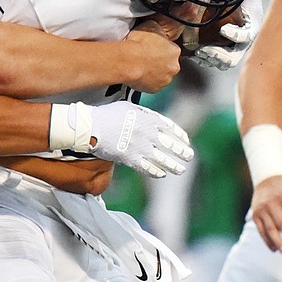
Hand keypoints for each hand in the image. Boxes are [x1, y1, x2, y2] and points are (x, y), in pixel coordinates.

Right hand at [78, 101, 193, 177]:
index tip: (186, 141)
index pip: (171, 128)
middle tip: (189, 156)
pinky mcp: (131, 159)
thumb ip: (144, 113)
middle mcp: (148, 133)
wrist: (91, 126)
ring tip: (181, 169)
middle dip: (182, 152)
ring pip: (163, 159)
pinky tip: (161, 174)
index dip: (180, 136)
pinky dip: (156, 172)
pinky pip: (148, 168)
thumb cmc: (107, 114)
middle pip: (171, 145)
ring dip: (174, 165)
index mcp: (149, 119)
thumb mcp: (129, 107)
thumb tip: (152, 119)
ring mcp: (140, 147)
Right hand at [122, 24, 181, 92]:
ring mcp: (164, 80)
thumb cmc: (137, 45)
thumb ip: (159, 30)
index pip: (172, 50)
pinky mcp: (155, 89)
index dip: (162, 49)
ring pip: (162, 76)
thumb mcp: (151, 26)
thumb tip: (158, 29)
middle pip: (169, 64)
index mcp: (174, 51)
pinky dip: (147, 81)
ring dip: (155, 72)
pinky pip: (152, 85)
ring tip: (142, 66)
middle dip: (160, 62)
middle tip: (148, 58)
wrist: (128, 61)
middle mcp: (173, 67)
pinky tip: (140, 74)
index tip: (154, 48)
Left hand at [187, 0, 263, 70]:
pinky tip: (195, 55)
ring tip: (199, 53)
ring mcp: (232, 47)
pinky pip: (214, 61)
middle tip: (205, 50)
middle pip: (234, 56)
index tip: (223, 30)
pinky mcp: (221, 50)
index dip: (235, 35)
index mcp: (251, 26)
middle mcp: (243, 41)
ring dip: (211, 59)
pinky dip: (205, 59)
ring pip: (224, 62)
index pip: (246, 36)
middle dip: (220, 55)